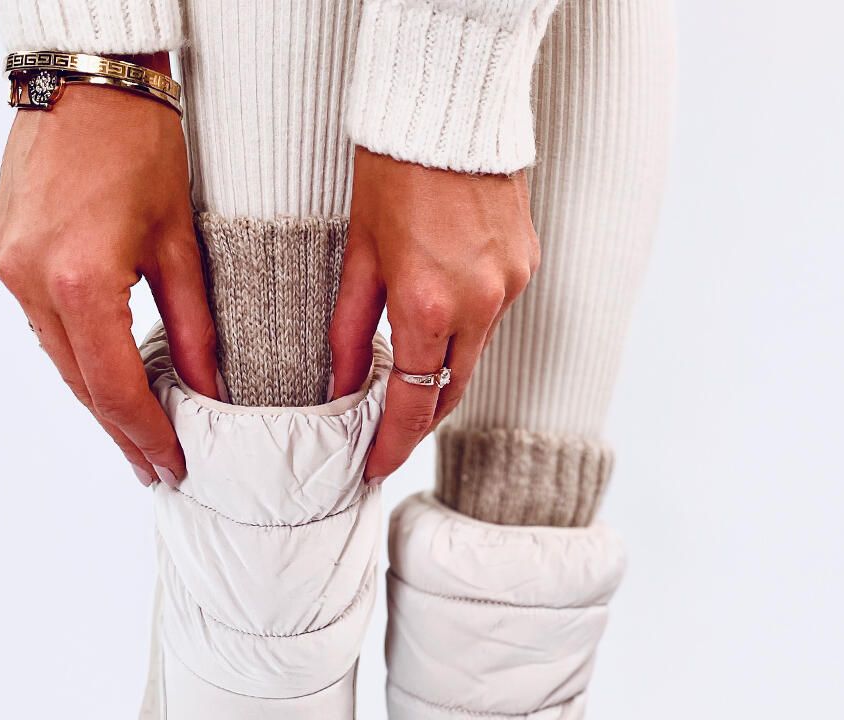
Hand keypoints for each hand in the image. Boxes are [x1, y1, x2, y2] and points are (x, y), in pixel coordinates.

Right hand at [0, 58, 216, 486]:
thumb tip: (208, 390)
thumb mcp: (181, 245)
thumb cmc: (138, 143)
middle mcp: (31, 278)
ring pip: (57, 359)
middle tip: (154, 466)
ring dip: (97, 399)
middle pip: (80, 383)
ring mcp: (8, 266)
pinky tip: (104, 379)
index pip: (115, 385)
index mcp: (80, 278)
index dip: (146, 433)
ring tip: (135, 434)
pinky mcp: (1, 252)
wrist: (87, 75)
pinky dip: (76, 358)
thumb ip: (195, 327)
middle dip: (121, 430)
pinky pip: (41, 326)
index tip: (171, 464)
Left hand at [329, 147, 539, 480]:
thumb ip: (350, 331)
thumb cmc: (392, 169)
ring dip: (443, 369)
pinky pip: (493, 314)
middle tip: (388, 432)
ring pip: (475, 354)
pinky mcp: (526, 263)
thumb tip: (342, 387)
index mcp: (429, 304)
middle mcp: (480, 302)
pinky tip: (442, 311)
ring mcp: (510, 284)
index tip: (375, 466)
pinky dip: (466, 326)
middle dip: (420, 417)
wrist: (450, 104)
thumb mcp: (358, 254)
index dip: (394, 443)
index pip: (415, 402)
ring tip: (408, 371)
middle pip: (452, 390)